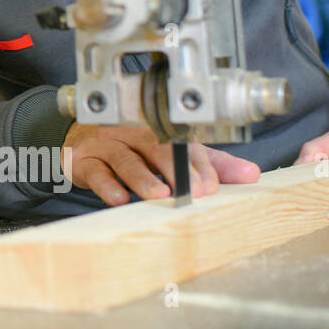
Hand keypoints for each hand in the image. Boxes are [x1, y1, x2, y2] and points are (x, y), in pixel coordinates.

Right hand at [63, 122, 260, 206]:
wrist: (77, 138)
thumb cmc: (130, 147)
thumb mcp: (170, 152)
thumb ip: (209, 165)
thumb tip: (251, 174)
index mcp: (158, 129)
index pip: (182, 144)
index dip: (199, 165)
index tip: (212, 188)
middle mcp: (132, 132)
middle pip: (155, 147)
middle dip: (176, 170)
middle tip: (194, 193)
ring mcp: (106, 145)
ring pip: (125, 159)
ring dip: (143, 178)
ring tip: (160, 195)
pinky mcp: (84, 160)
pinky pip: (96, 172)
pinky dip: (107, 185)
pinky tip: (119, 199)